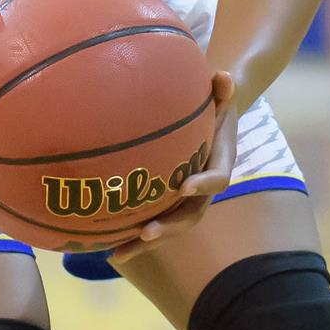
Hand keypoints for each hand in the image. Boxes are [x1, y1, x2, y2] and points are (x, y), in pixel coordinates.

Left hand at [111, 71, 237, 263]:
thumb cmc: (215, 102)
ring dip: (145, 243)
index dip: (203, 185)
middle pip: (191, 215)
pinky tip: (105, 246)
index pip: (218, 179)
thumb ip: (224, 88)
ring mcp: (186, 200)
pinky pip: (153, 221)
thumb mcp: (221, 92)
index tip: (185, 186)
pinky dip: (132, 236)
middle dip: (169, 226)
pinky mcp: (169, 203)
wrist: (216, 118)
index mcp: (221, 163)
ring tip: (118, 254)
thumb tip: (223, 75)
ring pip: (169, 227)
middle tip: (147, 233)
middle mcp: (204, 189)